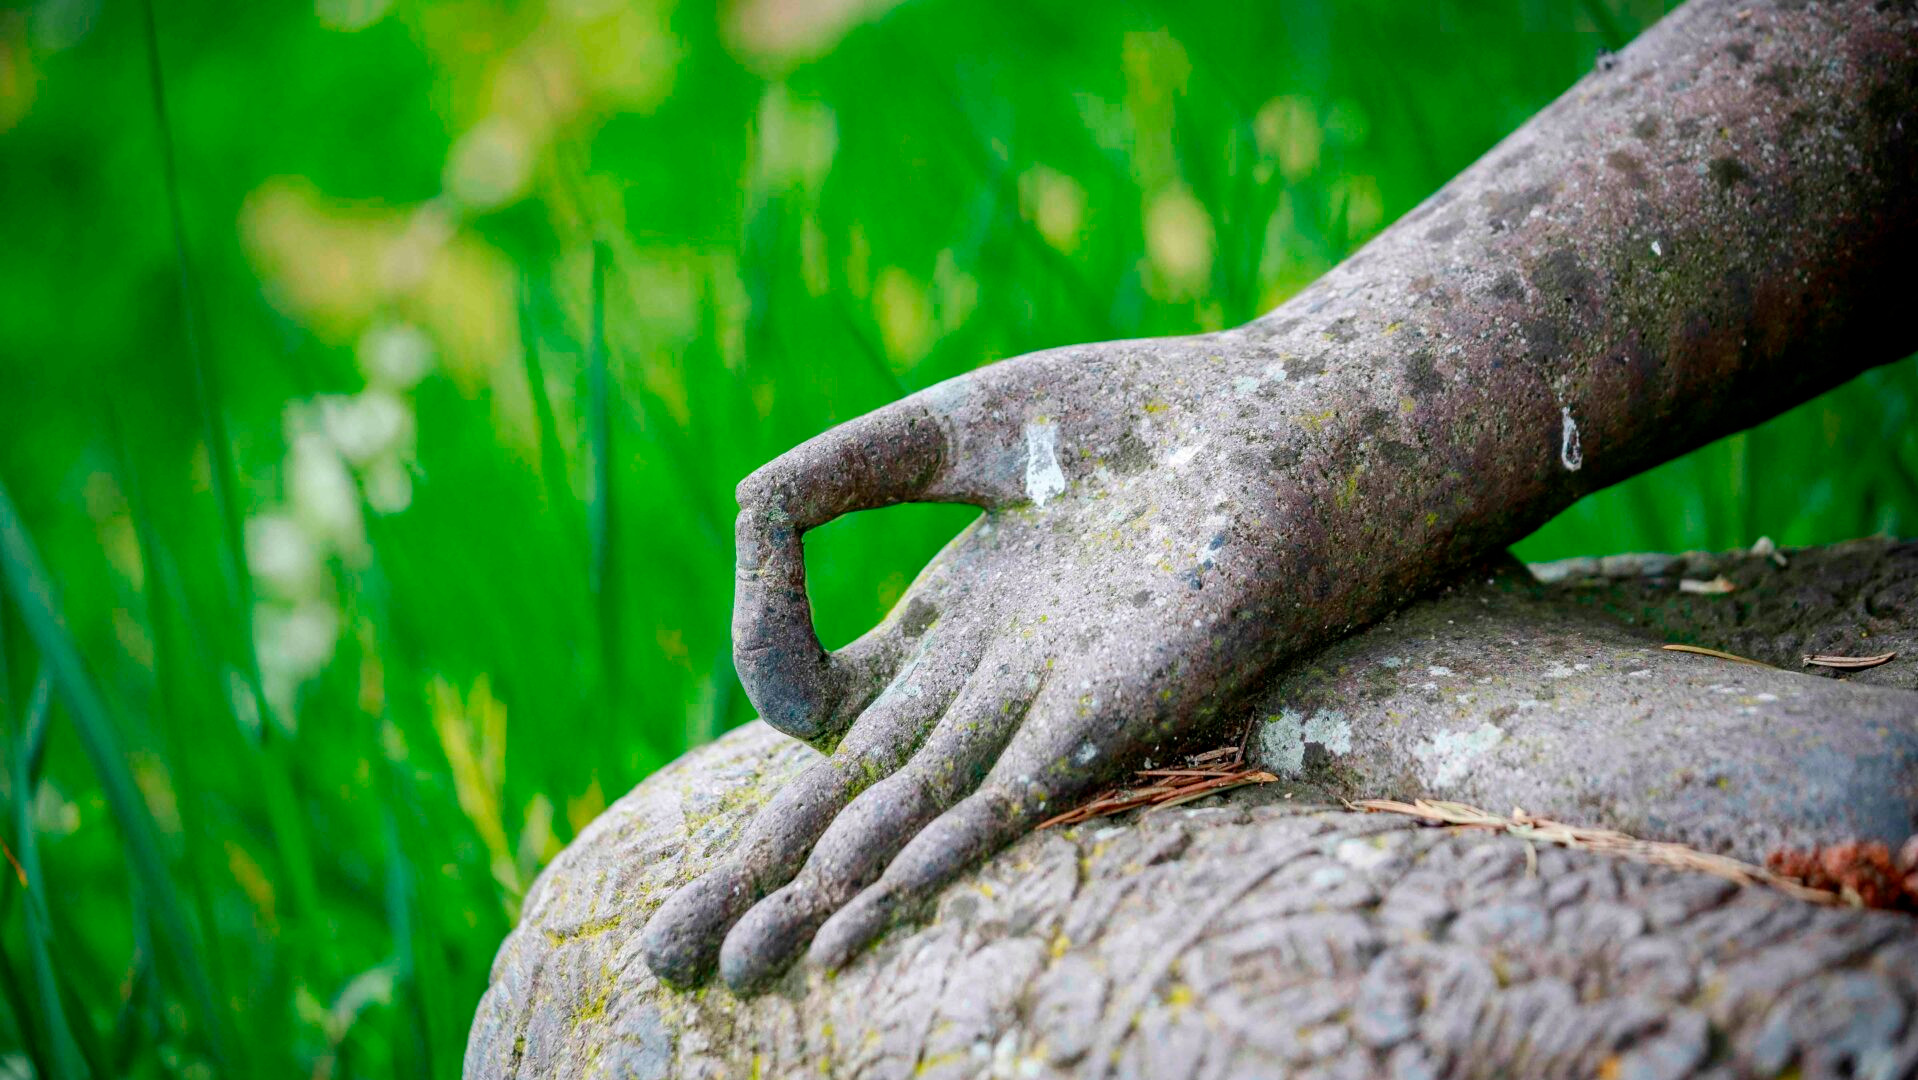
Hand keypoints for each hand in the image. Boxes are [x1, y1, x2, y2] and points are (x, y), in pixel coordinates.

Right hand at [637, 322, 1427, 990]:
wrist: (1284, 421)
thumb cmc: (1133, 416)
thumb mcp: (938, 430)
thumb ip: (821, 482)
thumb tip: (744, 545)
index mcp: (953, 623)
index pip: (832, 713)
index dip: (773, 714)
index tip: (782, 678)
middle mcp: (988, 688)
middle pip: (849, 802)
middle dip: (759, 880)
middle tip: (663, 960)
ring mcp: (1042, 712)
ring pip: (908, 826)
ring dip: (825, 898)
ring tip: (740, 968)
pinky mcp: (1110, 722)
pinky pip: (1003, 808)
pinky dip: (928, 861)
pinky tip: (862, 912)